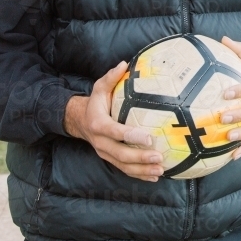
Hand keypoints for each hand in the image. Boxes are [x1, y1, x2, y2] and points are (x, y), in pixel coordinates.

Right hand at [63, 61, 164, 181]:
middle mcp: (100, 142)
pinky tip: (154, 176)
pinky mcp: (110, 159)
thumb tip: (124, 64)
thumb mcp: (98, 87)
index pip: (115, 132)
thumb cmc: (95, 102)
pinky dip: (139, 175)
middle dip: (140, 157)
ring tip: (160, 170)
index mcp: (99, 124)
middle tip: (158, 157)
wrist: (80, 121)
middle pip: (120, 154)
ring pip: (123, 165)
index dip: (131, 136)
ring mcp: (105, 153)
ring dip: (142, 169)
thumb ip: (110, 77)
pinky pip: (124, 170)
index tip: (148, 137)